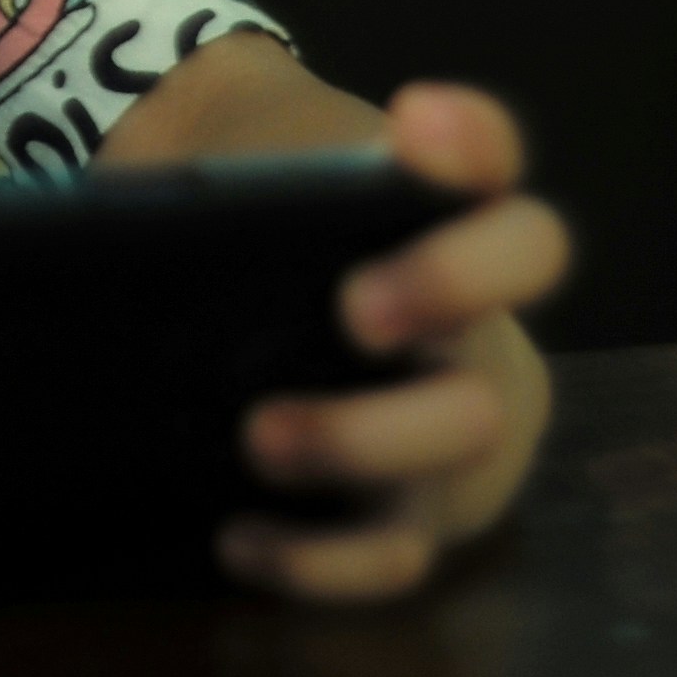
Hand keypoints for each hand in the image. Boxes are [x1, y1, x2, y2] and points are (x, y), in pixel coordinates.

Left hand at [221, 78, 566, 606]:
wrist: (245, 289)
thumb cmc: (267, 220)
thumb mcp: (271, 170)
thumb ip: (264, 172)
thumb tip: (166, 212)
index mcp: (451, 220)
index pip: (495, 164)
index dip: (473, 142)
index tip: (414, 116)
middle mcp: (483, 328)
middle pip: (510, 302)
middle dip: (444, 311)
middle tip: (353, 309)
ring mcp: (464, 432)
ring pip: (464, 451)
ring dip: (364, 442)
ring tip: (259, 434)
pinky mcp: (420, 517)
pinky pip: (393, 557)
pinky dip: (320, 560)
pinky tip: (239, 536)